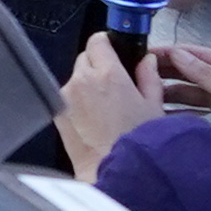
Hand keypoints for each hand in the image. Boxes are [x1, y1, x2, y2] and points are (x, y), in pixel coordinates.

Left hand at [49, 38, 149, 177]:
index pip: (98, 40)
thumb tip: (146, 61)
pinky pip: (67, 96)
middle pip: (85, 58)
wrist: (111, 170)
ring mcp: (66, 97)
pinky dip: (77, 101)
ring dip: (87, 83)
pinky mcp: (57, 113)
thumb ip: (149, 77)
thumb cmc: (135, 143)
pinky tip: (93, 118)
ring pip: (75, 77)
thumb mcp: (153, 106)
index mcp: (108, 74)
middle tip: (114, 83)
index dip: (107, 43)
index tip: (113, 49)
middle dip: (98, 65)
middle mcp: (82, 81)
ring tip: (105, 106)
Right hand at [144, 37, 210, 109]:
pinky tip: (157, 117)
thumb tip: (178, 53)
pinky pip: (191, 116)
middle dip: (167, 73)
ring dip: (168, 95)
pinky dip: (175, 115)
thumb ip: (205, 74)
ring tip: (144, 95)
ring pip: (189, 96)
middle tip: (138, 72)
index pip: (199, 55)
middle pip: (191, 74)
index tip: (149, 52)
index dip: (174, 52)